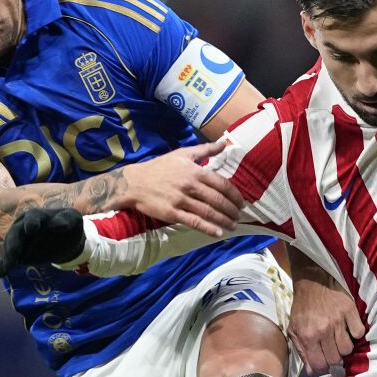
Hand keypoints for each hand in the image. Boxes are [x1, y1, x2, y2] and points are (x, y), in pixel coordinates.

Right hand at [0, 206, 85, 274]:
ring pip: (10, 247)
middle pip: (16, 233)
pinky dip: (3, 267)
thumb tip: (60, 225)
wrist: (63, 239)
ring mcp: (18, 240)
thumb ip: (66, 220)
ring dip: (8, 257)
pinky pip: (8, 259)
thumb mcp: (73, 219)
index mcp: (37, 216)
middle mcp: (23, 225)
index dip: (31, 223)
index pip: (32, 217)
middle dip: (13, 243)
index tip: (31, 230)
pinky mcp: (17, 253)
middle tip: (14, 254)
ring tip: (9, 268)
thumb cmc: (68, 225)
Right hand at [124, 145, 243, 237]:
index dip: (234, 195)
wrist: (134, 182)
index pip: (222, 184)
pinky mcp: (172, 213)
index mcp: (195, 171)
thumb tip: (225, 143)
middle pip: (218, 200)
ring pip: (208, 212)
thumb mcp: (182, 154)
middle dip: (231, 210)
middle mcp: (190, 185)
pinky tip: (218, 233)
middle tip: (239, 216)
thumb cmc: (160, 167)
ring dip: (224, 220)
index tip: (241, 203)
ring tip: (232, 225)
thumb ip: (206, 149)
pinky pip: (194, 222)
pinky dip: (208, 228)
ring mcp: (181, 200)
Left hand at [288, 257, 364, 375]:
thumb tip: (311, 372)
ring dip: (344, 347)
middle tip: (331, 348)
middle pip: (335, 359)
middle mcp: (322, 330)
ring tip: (339, 339)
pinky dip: (355, 334)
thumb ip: (302, 351)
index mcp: (307, 336)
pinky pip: (359, 333)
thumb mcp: (294, 329)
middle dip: (333, 357)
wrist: (312, 281)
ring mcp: (338, 321)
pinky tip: (348, 329)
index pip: (319, 365)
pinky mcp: (350, 311)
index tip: (323, 361)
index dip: (322, 367)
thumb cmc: (302, 307)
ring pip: (348, 349)